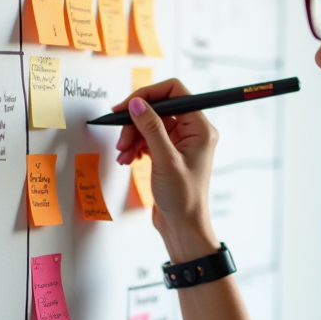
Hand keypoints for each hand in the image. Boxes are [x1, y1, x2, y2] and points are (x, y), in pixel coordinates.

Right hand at [113, 79, 219, 260]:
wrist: (183, 227)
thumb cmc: (183, 198)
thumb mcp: (165, 160)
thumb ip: (151, 128)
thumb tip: (137, 104)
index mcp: (200, 128)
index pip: (175, 92)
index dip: (148, 95)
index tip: (127, 106)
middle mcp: (192, 132)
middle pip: (159, 109)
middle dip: (136, 121)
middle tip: (120, 136)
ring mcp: (180, 143)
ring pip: (150, 125)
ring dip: (132, 136)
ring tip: (123, 153)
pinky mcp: (169, 154)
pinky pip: (148, 139)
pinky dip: (135, 146)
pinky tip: (127, 158)